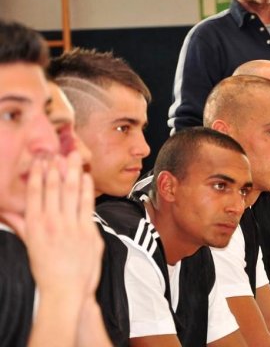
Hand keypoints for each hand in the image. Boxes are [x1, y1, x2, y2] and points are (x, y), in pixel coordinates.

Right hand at [9, 152, 101, 298]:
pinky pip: (87, 204)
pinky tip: (86, 176)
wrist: (66, 291)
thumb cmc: (47, 271)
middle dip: (55, 167)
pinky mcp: (87, 231)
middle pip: (53, 188)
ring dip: (71, 172)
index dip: (38, 174)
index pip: (35, 194)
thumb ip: (21, 226)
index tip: (40, 160)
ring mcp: (70, 226)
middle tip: (56, 150)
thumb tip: (8, 211)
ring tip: (73, 156)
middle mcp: (52, 223)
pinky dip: (87, 188)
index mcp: (35, 226)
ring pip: (71, 192)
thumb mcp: (29, 246)